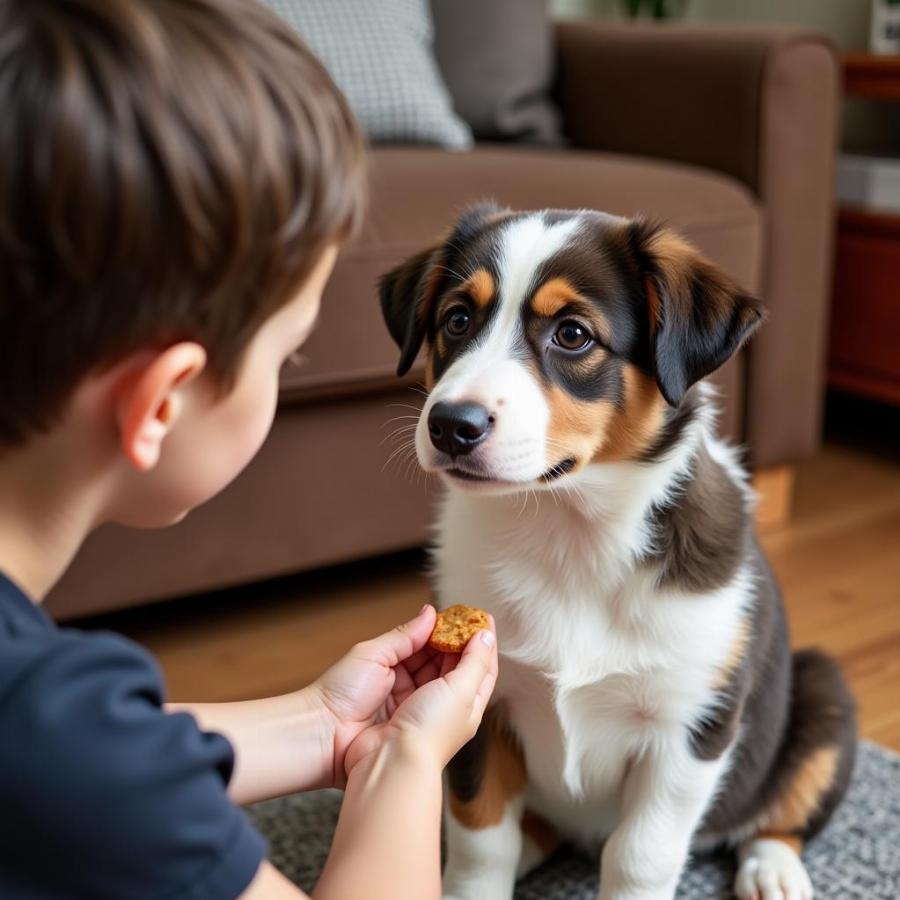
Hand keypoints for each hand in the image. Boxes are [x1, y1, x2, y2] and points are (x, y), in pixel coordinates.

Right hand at [313, 605, 497, 782]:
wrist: (387, 759)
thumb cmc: (429, 730)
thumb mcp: (462, 690)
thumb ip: (475, 660)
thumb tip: (486, 633)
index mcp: (469, 706)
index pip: (484, 667)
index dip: (485, 641)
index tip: (481, 616)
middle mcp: (446, 703)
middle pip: (458, 662)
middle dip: (458, 637)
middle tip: (456, 612)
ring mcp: (420, 700)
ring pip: (433, 662)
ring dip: (436, 640)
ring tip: (437, 619)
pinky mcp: (397, 696)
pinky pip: (410, 666)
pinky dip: (414, 649)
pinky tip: (415, 635)